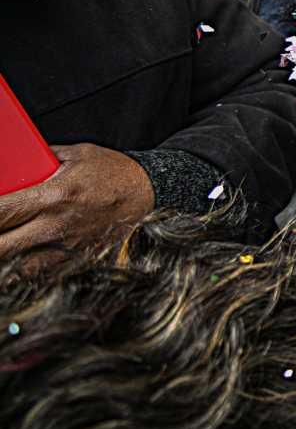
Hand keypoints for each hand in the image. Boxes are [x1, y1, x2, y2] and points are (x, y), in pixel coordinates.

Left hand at [0, 143, 154, 265]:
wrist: (147, 191)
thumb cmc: (112, 170)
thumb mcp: (77, 153)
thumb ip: (44, 159)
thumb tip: (18, 162)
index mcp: (53, 196)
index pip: (1, 211)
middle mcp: (55, 225)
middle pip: (2, 247)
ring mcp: (66, 246)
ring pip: (18, 269)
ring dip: (8, 257)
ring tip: (9, 244)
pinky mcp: (77, 258)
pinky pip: (42, 275)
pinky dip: (28, 270)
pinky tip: (23, 260)